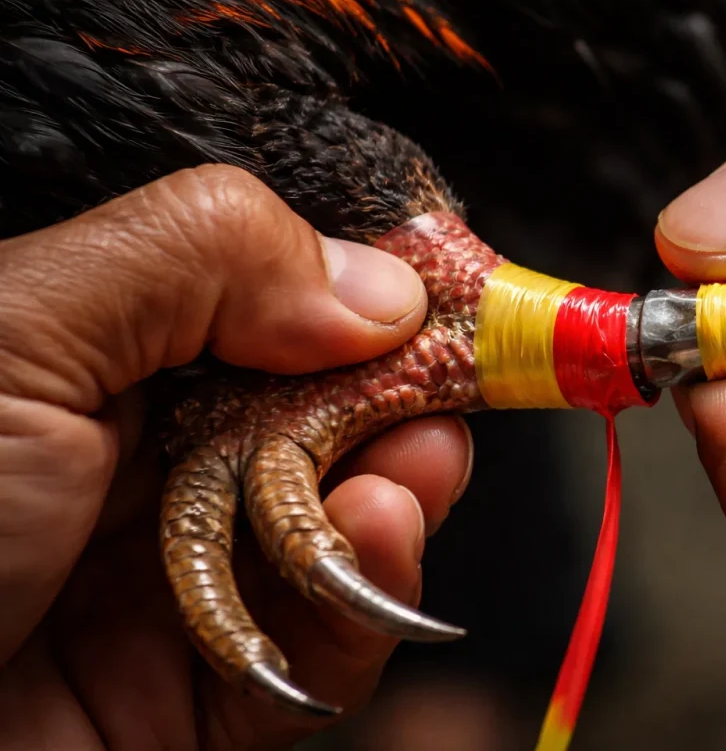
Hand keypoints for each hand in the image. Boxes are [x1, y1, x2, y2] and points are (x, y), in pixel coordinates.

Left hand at [0, 165, 472, 748]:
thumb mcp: (18, 328)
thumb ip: (203, 257)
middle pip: (320, 417)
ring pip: (336, 531)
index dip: (365, 295)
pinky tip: (380, 539)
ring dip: (399, 491)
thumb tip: (377, 286)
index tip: (449, 293)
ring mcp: (178, 582)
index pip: (266, 305)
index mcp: (96, 355)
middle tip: (453, 382)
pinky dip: (370, 598)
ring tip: (412, 468)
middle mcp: (142, 464)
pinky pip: (323, 648)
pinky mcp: (203, 696)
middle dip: (397, 397)